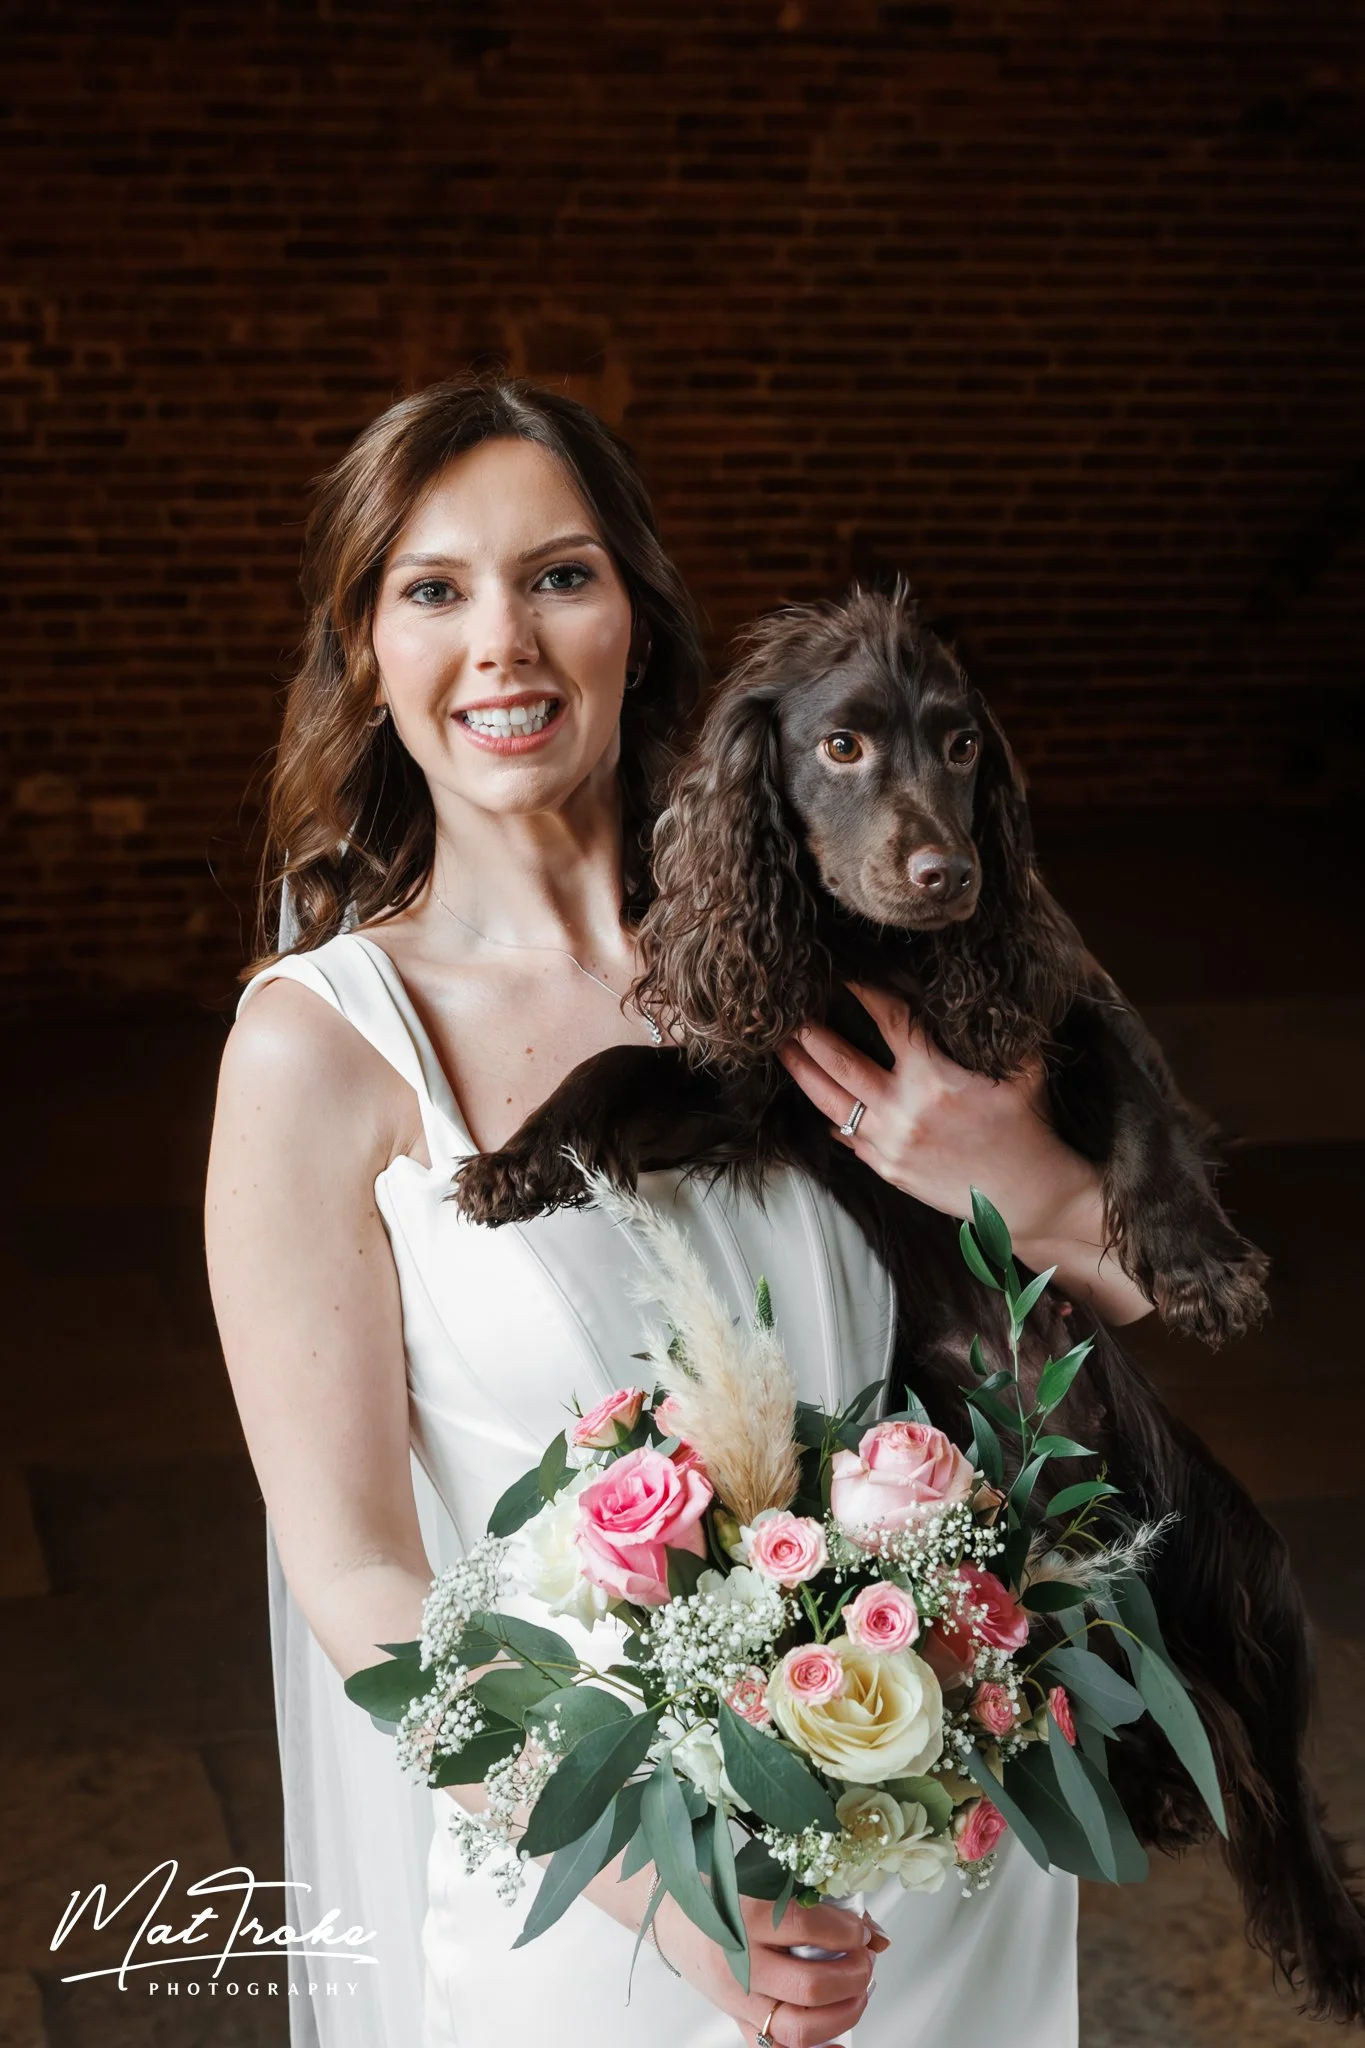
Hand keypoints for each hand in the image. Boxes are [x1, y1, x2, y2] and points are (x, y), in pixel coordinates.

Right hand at [653, 1891, 888, 2047]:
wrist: (672, 1916)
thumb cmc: (716, 1893)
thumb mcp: (760, 1881)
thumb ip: (812, 1899)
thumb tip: (869, 1929)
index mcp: (746, 1916)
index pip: (808, 1928)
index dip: (847, 1930)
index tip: (862, 1929)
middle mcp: (741, 1963)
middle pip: (809, 1985)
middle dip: (852, 1975)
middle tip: (865, 1961)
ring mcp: (740, 1999)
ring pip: (798, 2028)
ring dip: (842, 2015)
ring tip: (858, 1994)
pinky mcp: (738, 2020)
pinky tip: (837, 2044)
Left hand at [776, 981, 1089, 1237]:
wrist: (1026, 1197)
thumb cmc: (1027, 1126)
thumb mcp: (1021, 1068)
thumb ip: (994, 1028)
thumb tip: (977, 988)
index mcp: (936, 1078)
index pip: (888, 1020)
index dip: (863, 991)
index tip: (844, 973)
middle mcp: (904, 1110)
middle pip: (839, 1061)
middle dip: (810, 1031)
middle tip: (788, 1009)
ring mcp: (889, 1142)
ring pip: (829, 1100)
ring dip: (801, 1070)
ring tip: (782, 1046)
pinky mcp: (885, 1168)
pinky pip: (844, 1134)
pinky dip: (828, 1111)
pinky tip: (815, 1093)